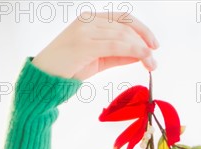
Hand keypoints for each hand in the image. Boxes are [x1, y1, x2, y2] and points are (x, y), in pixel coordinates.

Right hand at [32, 12, 158, 79]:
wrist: (45, 78)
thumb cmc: (69, 68)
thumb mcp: (99, 59)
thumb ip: (118, 54)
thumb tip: (140, 54)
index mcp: (90, 19)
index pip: (123, 18)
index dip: (142, 29)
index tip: (154, 45)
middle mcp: (88, 20)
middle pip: (125, 26)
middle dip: (144, 42)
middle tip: (154, 61)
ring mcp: (85, 30)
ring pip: (123, 35)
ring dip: (142, 50)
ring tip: (151, 64)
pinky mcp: (84, 44)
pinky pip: (115, 45)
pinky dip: (133, 51)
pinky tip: (143, 59)